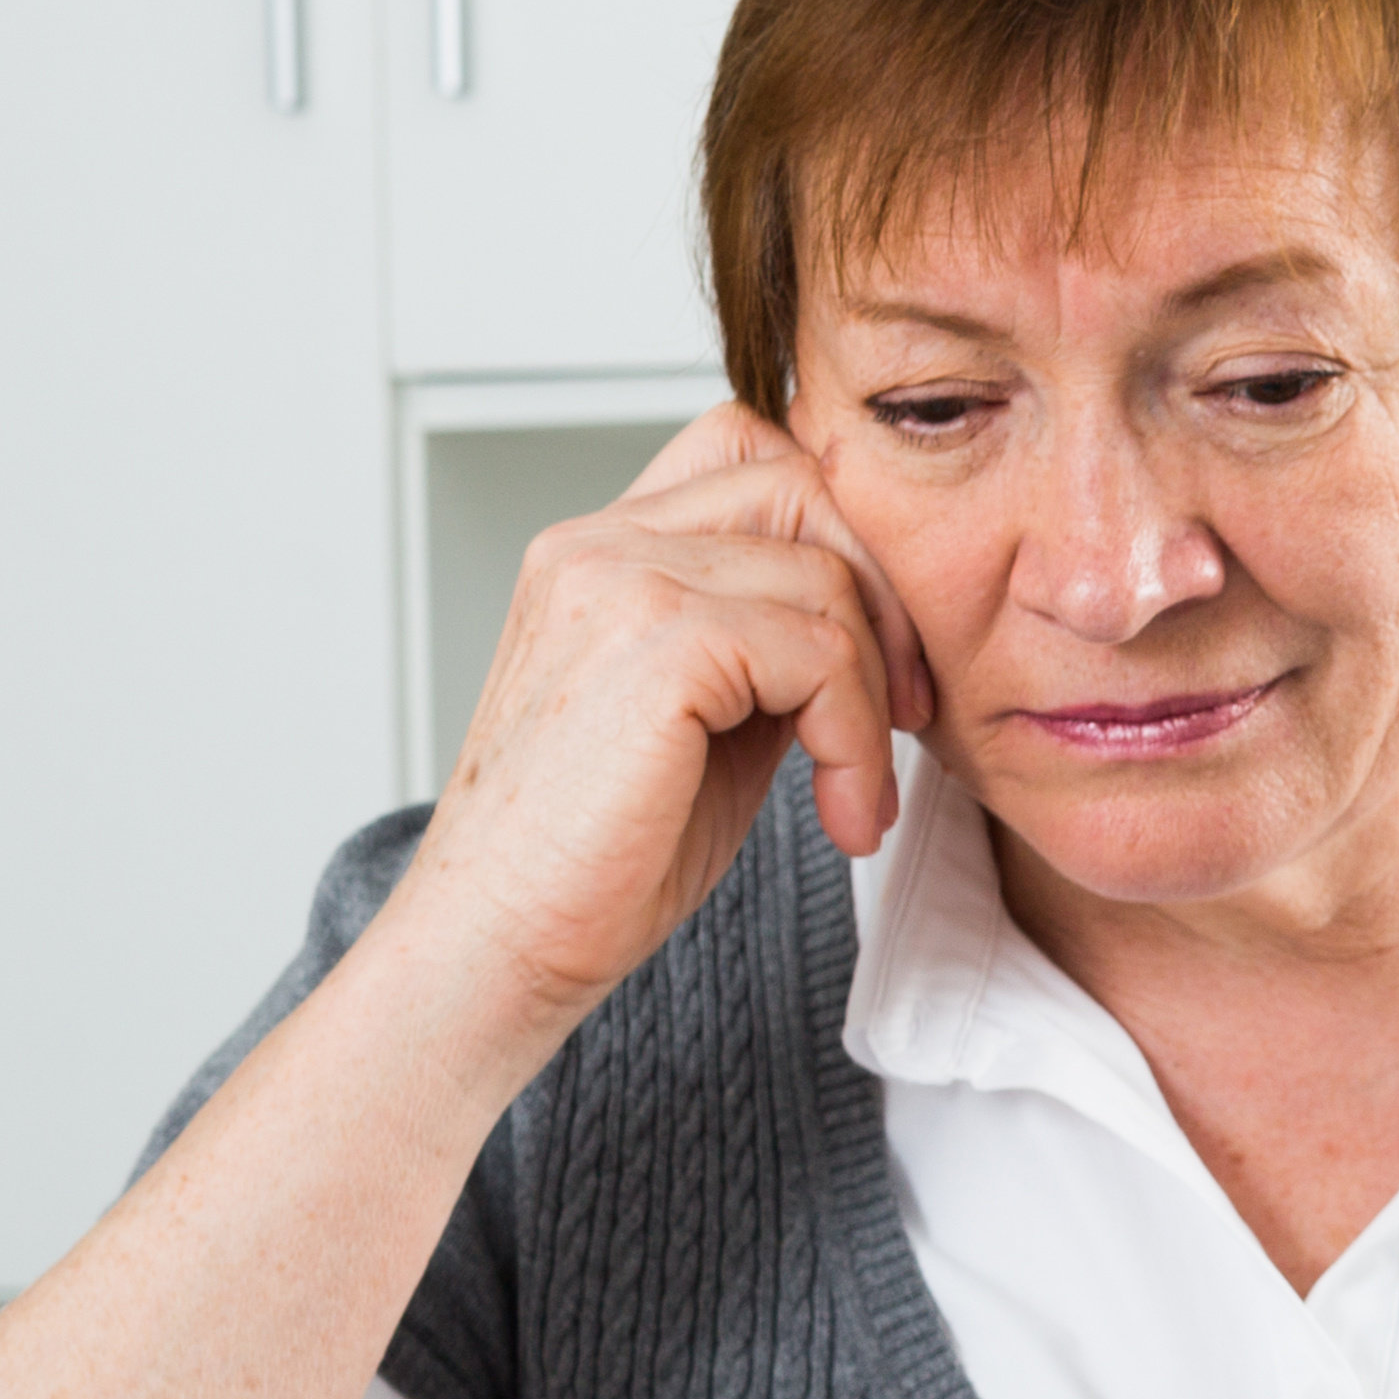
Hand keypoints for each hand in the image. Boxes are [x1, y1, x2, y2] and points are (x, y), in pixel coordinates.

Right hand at [383, 404, 931, 1043]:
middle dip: (884, 602)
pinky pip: (822, 652)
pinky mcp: (656, 641)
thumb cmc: (598, 856)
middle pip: (806, 487)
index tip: (875, 660)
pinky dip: (856, 740)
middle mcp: (598, 543)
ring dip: (873, 700)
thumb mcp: (707, 723)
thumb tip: (884, 621)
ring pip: (828, 578)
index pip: (754, 454)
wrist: (498, 944)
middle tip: (900, 718)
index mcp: (601, 550)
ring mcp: (620, 581)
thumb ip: (770, 644)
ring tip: (855, 798)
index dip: (843, 535)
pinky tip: (839, 816)